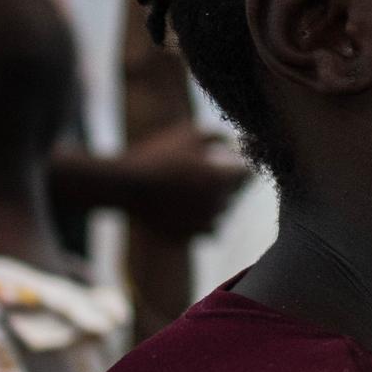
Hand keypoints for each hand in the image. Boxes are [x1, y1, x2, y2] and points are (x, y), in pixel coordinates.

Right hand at [108, 121, 249, 237]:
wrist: (123, 184)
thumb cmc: (156, 155)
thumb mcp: (186, 134)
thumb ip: (215, 135)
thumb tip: (229, 142)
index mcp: (222, 179)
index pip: (248, 176)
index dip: (242, 169)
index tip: (232, 165)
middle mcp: (218, 204)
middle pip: (234, 196)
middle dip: (227, 186)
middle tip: (211, 177)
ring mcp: (203, 223)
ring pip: (221, 215)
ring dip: (215, 206)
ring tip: (198, 195)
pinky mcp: (188, 236)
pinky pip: (206, 232)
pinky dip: (202, 224)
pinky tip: (193, 213)